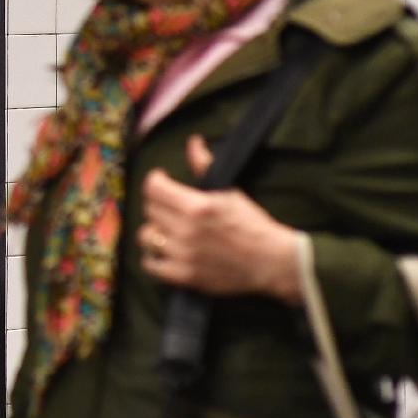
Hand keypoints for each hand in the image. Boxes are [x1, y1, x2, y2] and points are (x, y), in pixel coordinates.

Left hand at [138, 135, 302, 304]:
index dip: (155, 180)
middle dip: (158, 204)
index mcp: (197, 206)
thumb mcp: (229, 192)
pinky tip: (164, 251)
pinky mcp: (183, 275)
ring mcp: (183, 254)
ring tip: (167, 229)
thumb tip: (193, 142)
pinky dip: (153, 257)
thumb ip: (205, 166)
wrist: (271, 261)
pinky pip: (150, 264)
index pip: (154, 187)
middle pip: (150, 210)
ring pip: (146, 236)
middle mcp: (186, 230)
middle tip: (170, 206)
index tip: (162, 180)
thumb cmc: (252, 224)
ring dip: (154, 230)